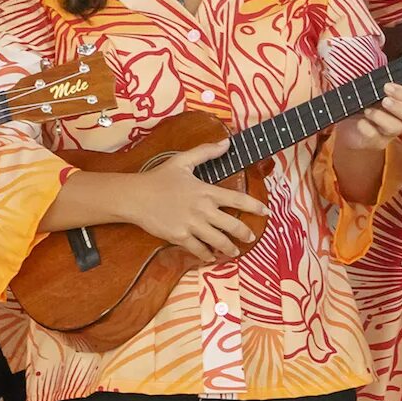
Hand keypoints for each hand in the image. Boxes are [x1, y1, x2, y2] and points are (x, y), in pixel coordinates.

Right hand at [115, 139, 267, 261]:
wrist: (136, 197)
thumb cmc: (159, 178)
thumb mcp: (183, 161)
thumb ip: (206, 152)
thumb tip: (227, 143)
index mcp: (206, 191)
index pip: (237, 199)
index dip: (254, 206)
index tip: (265, 212)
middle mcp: (203, 210)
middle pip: (232, 225)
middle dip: (245, 234)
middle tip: (251, 238)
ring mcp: (192, 225)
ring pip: (218, 241)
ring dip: (229, 248)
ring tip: (234, 252)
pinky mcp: (180, 237)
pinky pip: (199, 250)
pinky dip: (207, 255)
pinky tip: (211, 257)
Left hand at [334, 80, 401, 154]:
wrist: (342, 123)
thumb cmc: (358, 104)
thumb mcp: (367, 91)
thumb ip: (375, 84)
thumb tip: (375, 74)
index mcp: (400, 105)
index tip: (386, 86)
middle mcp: (399, 120)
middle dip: (400, 108)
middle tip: (384, 100)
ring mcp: (388, 134)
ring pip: (396, 128)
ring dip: (382, 117)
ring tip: (367, 110)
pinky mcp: (375, 143)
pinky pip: (376, 139)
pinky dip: (368, 129)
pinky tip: (360, 123)